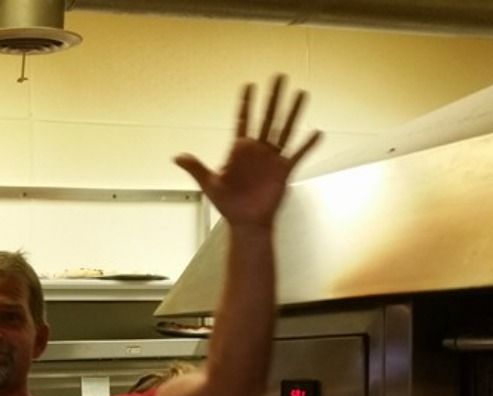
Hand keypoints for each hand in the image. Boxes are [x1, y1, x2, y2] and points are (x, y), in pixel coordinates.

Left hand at [175, 74, 321, 228]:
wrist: (246, 222)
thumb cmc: (228, 204)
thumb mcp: (209, 184)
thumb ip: (196, 168)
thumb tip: (176, 157)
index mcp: (239, 150)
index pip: (243, 120)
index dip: (245, 103)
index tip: (249, 84)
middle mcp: (257, 149)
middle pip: (267, 117)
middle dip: (273, 97)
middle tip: (279, 76)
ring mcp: (272, 158)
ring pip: (285, 129)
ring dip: (293, 112)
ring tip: (301, 93)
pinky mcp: (284, 171)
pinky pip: (297, 154)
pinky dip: (307, 145)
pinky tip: (317, 132)